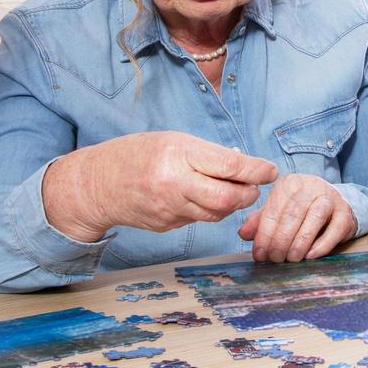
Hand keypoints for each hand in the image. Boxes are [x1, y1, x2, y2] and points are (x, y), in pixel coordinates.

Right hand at [44, 131, 277, 239]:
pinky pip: (198, 220)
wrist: (98, 184)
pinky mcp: (166, 225)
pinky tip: (200, 199)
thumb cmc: (137, 154)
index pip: (229, 165)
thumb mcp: (173, 141)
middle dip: (249, 194)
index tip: (270, 170)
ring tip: (232, 191)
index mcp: (177, 154)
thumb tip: (244, 166)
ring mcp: (169, 208)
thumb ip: (206, 154)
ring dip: (231, 204)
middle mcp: (174, 183)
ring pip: (216, 213)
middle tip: (255, 188)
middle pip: (228, 197)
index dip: (255, 170)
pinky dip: (207, 210)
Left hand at [237, 173, 355, 262]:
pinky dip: (321, 245)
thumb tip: (243, 233)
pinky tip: (310, 256)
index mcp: (290, 183)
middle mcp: (311, 186)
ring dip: (300, 242)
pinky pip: (334, 229)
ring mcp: (330, 198)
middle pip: (293, 213)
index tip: (259, 254)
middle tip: (275, 259)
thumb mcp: (279, 212)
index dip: (264, 233)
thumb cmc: (302, 211)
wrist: (335, 205)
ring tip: (291, 258)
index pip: (274, 208)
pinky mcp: (346, 213)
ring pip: (314, 218)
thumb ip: (261, 221)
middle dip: (280, 240)